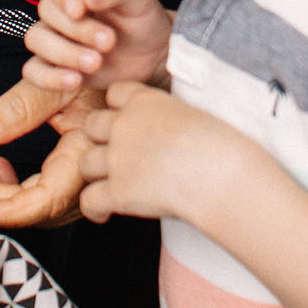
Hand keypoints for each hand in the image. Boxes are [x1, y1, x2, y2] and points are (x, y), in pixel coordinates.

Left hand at [0, 87, 103, 229]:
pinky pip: (43, 193)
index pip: (44, 202)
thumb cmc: (103, 73)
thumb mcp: (58, 83)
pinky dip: (13, 186)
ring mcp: (82, 179)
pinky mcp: (74, 174)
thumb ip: (19, 107)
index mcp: (85, 158)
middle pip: (33, 208)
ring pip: (35, 204)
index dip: (7, 212)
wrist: (128, 66)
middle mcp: (87, 177)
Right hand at [13, 0, 172, 96]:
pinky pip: (34, 71)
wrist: (153, 55)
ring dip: (64, 53)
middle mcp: (62, 6)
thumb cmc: (144, 19)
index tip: (78, 9)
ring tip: (96, 62)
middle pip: (46, 10)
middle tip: (109, 41)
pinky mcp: (55, 65)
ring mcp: (55, 35)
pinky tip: (75, 80)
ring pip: (36, 39)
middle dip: (77, 29)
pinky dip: (50, 77)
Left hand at [77, 81, 253, 223]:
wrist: (222, 173)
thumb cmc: (221, 145)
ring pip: (85, 163)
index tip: (127, 121)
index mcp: (145, 101)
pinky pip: (89, 201)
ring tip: (110, 185)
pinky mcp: (118, 192)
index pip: (115, 94)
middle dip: (100, 140)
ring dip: (96, 175)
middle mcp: (125, 126)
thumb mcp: (193, 114)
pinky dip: (95, 210)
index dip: (118, 109)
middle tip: (116, 154)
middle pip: (91, 126)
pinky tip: (105, 213)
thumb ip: (169, 117)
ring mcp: (118, 159)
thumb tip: (171, 130)